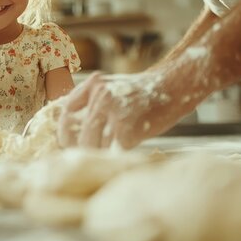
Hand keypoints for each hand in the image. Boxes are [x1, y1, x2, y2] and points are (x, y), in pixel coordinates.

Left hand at [57, 71, 199, 148]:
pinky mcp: (128, 130)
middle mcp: (101, 96)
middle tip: (90, 156)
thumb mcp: (111, 86)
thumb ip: (90, 102)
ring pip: (95, 146)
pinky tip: (127, 150)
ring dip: (102, 154)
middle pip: (80, 136)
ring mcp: (115, 112)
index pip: (66, 111)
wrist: (175, 86)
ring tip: (111, 153)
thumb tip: (69, 130)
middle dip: (83, 150)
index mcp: (93, 84)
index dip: (65, 131)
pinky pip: (115, 151)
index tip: (68, 142)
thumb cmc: (142, 92)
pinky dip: (119, 154)